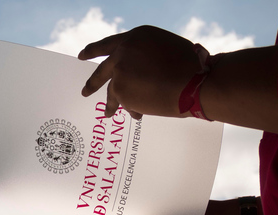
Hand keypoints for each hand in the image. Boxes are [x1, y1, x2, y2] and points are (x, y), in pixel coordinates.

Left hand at [78, 26, 201, 118]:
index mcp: (134, 38)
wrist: (195, 83)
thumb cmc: (189, 65)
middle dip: (92, 83)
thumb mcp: (164, 48)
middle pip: (101, 71)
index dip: (92, 50)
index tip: (82, 55)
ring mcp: (119, 73)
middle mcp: (121, 53)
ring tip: (108, 114)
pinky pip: (124, 104)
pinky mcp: (121, 93)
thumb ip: (143, 56)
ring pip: (112, 92)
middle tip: (84, 92)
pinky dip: (132, 109)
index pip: (107, 44)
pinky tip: (140, 114)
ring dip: (112, 105)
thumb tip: (134, 71)